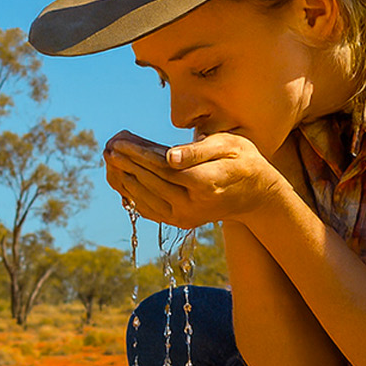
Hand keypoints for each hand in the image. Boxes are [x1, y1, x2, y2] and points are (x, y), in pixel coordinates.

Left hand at [103, 130, 289, 228]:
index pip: (162, 168)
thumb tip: (169, 157)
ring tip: (111, 161)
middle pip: (151, 183)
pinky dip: (134, 196)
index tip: (120, 143)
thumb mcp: (229, 146)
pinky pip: (151, 211)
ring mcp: (186, 218)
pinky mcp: (181, 222)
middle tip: (108, 149)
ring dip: (125, 180)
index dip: (138, 155)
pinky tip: (122, 180)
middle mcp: (193, 205)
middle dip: (127, 165)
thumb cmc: (243, 162)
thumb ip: (198, 151)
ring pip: (147, 199)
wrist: (256, 195)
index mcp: (205, 183)